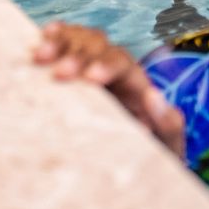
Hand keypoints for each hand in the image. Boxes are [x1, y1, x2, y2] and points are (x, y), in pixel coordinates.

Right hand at [32, 22, 184, 153]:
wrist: (138, 170)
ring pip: (81, 40)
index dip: (107, 65)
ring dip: (62, 43)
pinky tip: (40, 38)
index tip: (90, 78)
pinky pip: (66, 47)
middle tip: (60, 73)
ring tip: (40, 55)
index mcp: (136, 86)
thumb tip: (152, 95)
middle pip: (99, 46)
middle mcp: (115, 71)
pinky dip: (55, 38)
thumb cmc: (151, 159)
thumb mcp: (167, 147)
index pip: (123, 64)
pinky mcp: (74, 77)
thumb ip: (168, 124)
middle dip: (79, 54)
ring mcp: (93, 70)